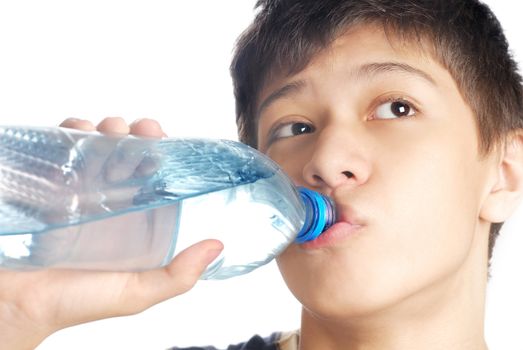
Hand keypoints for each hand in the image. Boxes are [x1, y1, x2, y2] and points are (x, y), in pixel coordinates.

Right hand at [0, 117, 223, 349]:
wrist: (15, 304)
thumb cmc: (75, 301)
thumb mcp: (135, 293)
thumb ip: (177, 276)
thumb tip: (217, 246)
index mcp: (135, 220)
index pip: (155, 177)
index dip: (163, 155)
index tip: (164, 140)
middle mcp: (110, 201)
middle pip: (128, 155)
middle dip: (136, 135)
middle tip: (138, 130)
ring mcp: (79, 190)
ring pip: (98, 146)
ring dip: (106, 130)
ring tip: (107, 131)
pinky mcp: (49, 185)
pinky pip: (61, 148)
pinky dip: (71, 132)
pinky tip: (77, 131)